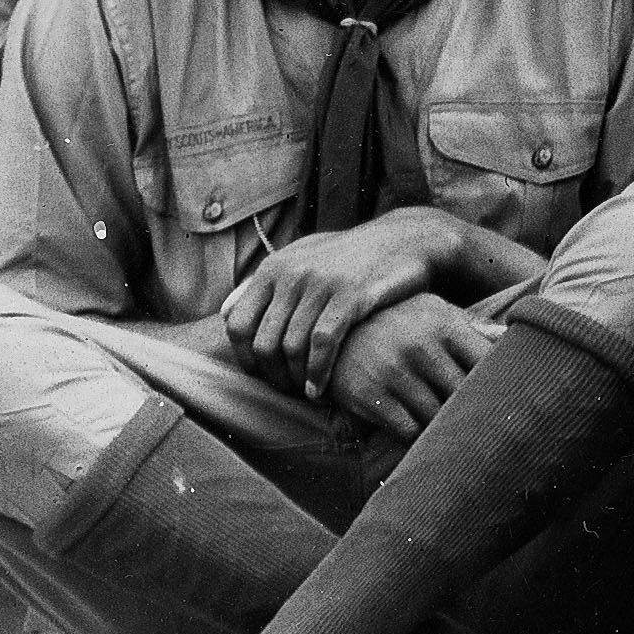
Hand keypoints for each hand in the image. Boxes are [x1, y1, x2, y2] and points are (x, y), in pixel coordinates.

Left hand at [221, 210, 461, 395]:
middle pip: (263, 342)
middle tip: (287, 390)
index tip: (263, 374)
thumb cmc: (354, 256)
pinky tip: (321, 388)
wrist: (408, 240)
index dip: (244, 358)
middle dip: (272, 375)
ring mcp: (321, 283)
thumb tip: (225, 312)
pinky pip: (322, 345)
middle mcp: (292, 273)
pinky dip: (318, 373)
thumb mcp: (306, 256)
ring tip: (305, 393)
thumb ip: (266, 284)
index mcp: (274, 267)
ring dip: (295, 379)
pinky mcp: (350, 295)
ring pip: (291, 347)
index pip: (236, 324)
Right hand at [320, 294, 499, 442]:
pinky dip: (420, 437)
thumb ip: (472, 325)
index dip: (501, 381)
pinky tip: (425, 435)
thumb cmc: (397, 320)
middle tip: (487, 423)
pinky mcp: (370, 396)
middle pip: (465, 393)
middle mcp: (421, 348)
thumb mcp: (433, 311)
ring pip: (438, 415)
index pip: (488, 360)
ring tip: (458, 432)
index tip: (508, 395)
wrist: (334, 329)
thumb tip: (510, 334)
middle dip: (476, 409)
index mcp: (445, 325)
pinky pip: (408, 430)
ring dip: (447, 426)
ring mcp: (394, 373)